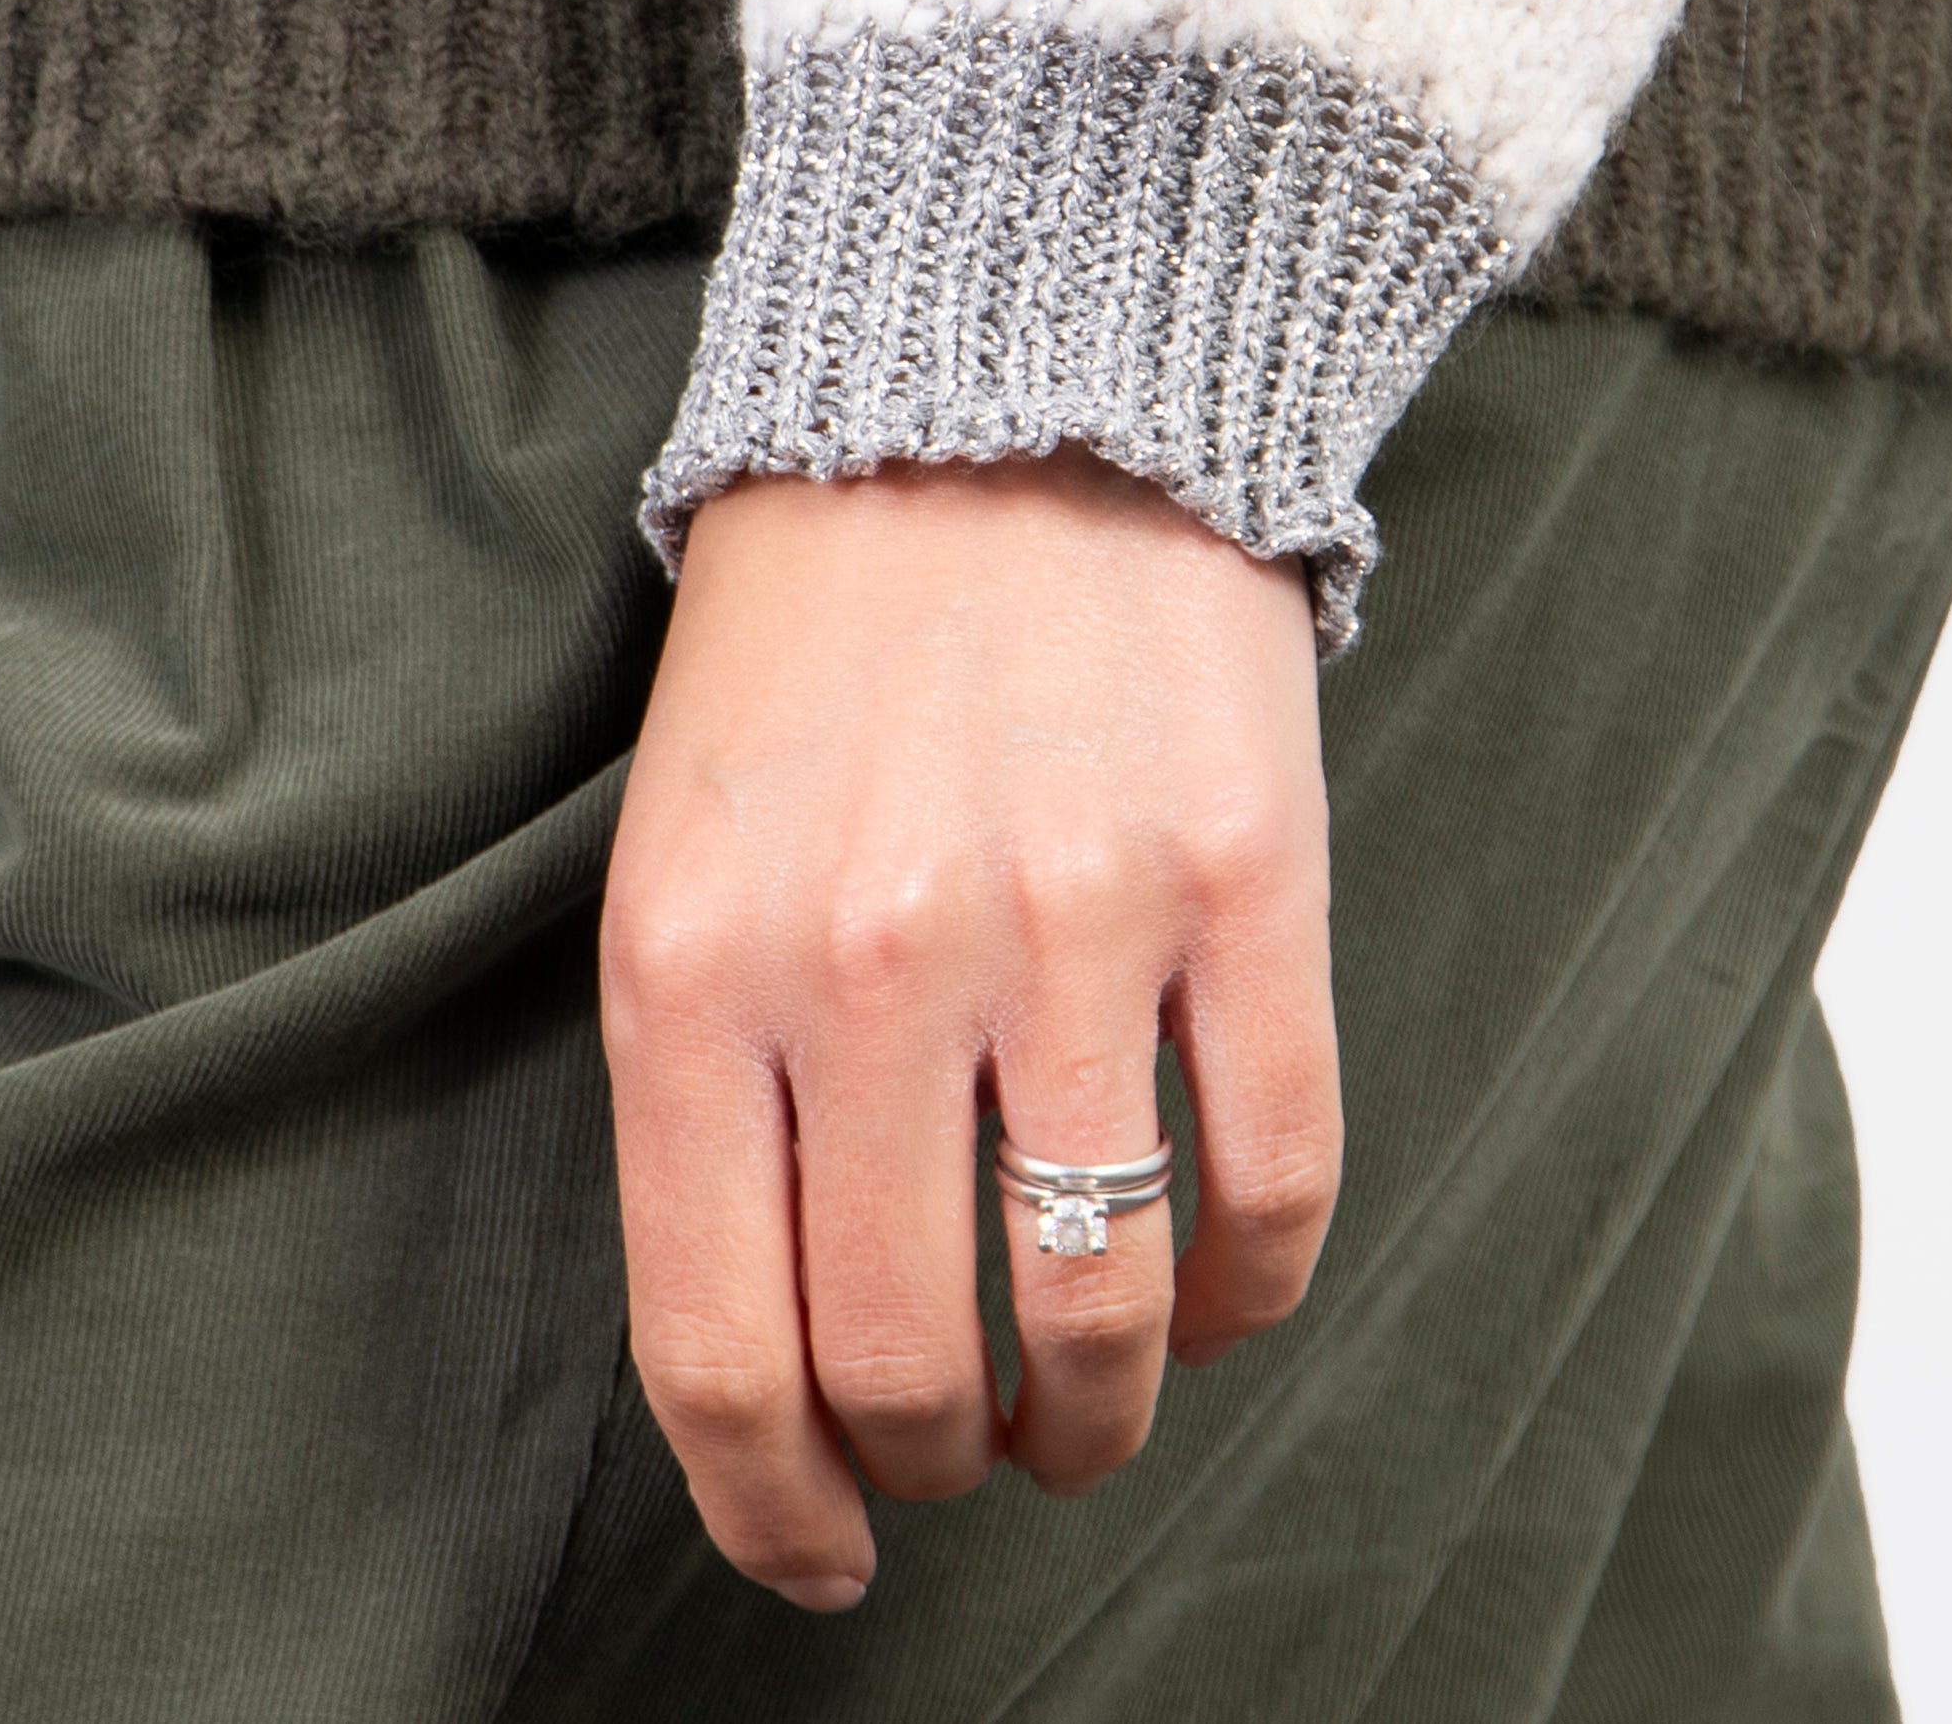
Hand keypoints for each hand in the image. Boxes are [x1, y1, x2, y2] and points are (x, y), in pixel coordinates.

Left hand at [601, 447, 1340, 1609]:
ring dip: (1095, 1416)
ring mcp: (1076, 924)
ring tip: (1080, 1407)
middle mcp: (873, 964)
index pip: (718, 1345)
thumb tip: (780, 1333)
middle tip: (948, 1460)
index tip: (814, 1554)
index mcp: (692, 963)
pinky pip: (1277, 1182)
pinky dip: (1251, 1292)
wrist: (990, 397)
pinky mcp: (1249, 881)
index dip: (769, 1507)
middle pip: (913, 1365)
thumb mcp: (674, 845)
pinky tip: (1217, 1288)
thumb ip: (708, 1079)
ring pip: (1106, 1311)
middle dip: (928, 1468)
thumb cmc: (809, 640)